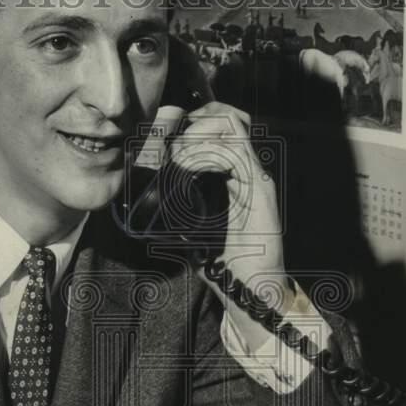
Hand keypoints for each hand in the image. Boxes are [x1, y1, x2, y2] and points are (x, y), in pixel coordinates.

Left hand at [169, 100, 295, 314]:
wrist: (252, 290)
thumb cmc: (223, 264)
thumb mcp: (189, 230)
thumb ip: (176, 210)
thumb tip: (146, 197)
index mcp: (234, 174)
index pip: (220, 125)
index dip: (192, 123)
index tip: (166, 142)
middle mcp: (248, 168)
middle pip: (229, 115)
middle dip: (194, 120)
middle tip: (171, 146)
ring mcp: (256, 175)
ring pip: (232, 124)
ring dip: (197, 135)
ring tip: (179, 159)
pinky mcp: (259, 188)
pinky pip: (233, 153)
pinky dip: (204, 155)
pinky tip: (186, 171)